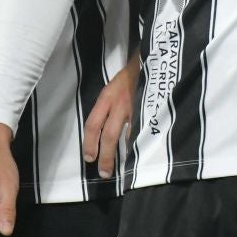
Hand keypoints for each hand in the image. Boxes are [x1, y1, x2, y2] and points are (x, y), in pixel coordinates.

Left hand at [82, 55, 140, 178]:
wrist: (145, 65)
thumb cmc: (124, 80)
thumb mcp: (109, 92)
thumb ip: (104, 111)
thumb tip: (97, 135)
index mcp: (107, 99)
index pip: (94, 124)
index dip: (90, 142)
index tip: (89, 158)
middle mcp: (119, 106)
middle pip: (109, 135)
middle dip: (105, 156)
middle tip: (103, 172)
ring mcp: (135, 110)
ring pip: (125, 137)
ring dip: (120, 155)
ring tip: (117, 169)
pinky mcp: (147, 112)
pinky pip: (139, 132)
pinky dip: (135, 146)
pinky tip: (134, 157)